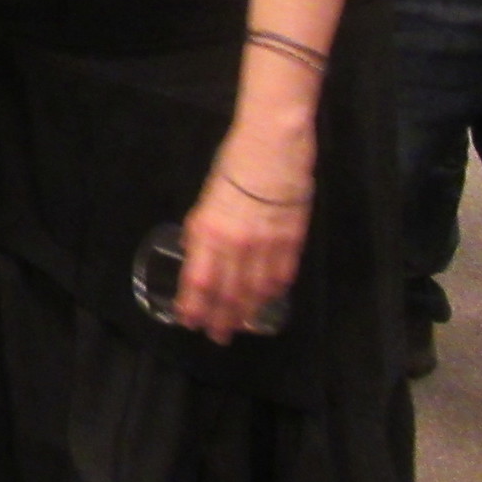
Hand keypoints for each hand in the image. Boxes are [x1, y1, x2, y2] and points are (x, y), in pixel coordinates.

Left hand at [174, 131, 312, 343]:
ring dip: (245, 313)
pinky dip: (271, 293)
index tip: (189, 321)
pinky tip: (265, 302)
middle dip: (220, 319)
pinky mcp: (292, 241)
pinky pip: (281, 277)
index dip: (194, 306)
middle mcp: (236, 245)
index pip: (198, 282)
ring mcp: (266, 246)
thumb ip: (204, 231)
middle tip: (216, 336)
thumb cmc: (232, 164)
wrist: (272, 146)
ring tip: (239, 326)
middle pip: (227, 294)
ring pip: (255, 292)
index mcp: (208, 231)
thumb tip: (201, 256)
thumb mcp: (206, 200)